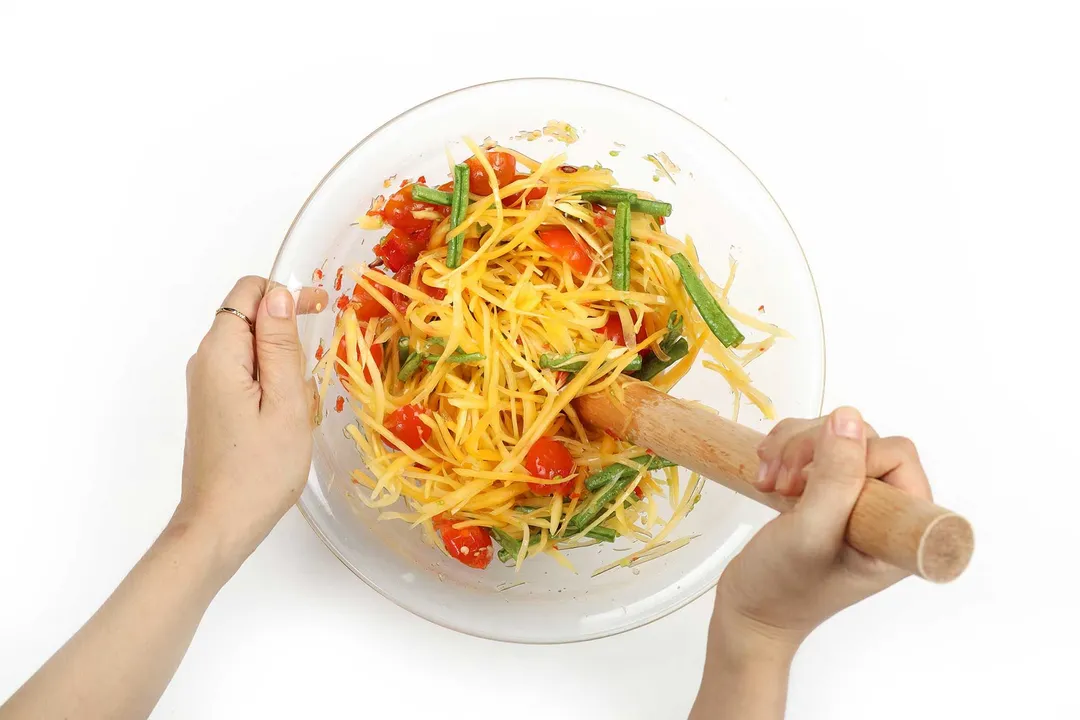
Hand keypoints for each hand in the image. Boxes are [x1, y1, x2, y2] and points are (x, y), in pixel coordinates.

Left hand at [175, 276, 327, 572]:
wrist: (220, 525)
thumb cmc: (259, 470)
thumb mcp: (285, 403)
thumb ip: (281, 345)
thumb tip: (280, 295)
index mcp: (221, 353)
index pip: (249, 291)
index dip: (287, 294)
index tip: (322, 312)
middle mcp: (206, 361)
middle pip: (249, 317)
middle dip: (288, 332)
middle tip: (314, 372)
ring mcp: (207, 385)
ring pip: (252, 348)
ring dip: (283, 362)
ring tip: (300, 405)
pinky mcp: (214, 405)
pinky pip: (247, 373)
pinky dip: (272, 382)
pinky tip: (287, 417)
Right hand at [714, 407, 932, 653]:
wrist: (748, 611)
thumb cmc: (782, 588)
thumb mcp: (810, 533)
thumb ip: (836, 477)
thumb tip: (849, 417)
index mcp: (900, 529)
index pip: (896, 455)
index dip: (852, 456)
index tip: (809, 485)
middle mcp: (884, 511)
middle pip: (862, 439)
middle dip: (813, 450)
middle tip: (782, 484)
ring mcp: (854, 500)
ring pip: (833, 436)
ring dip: (793, 448)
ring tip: (770, 482)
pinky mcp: (825, 491)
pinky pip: (812, 445)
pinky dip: (783, 451)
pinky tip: (766, 478)